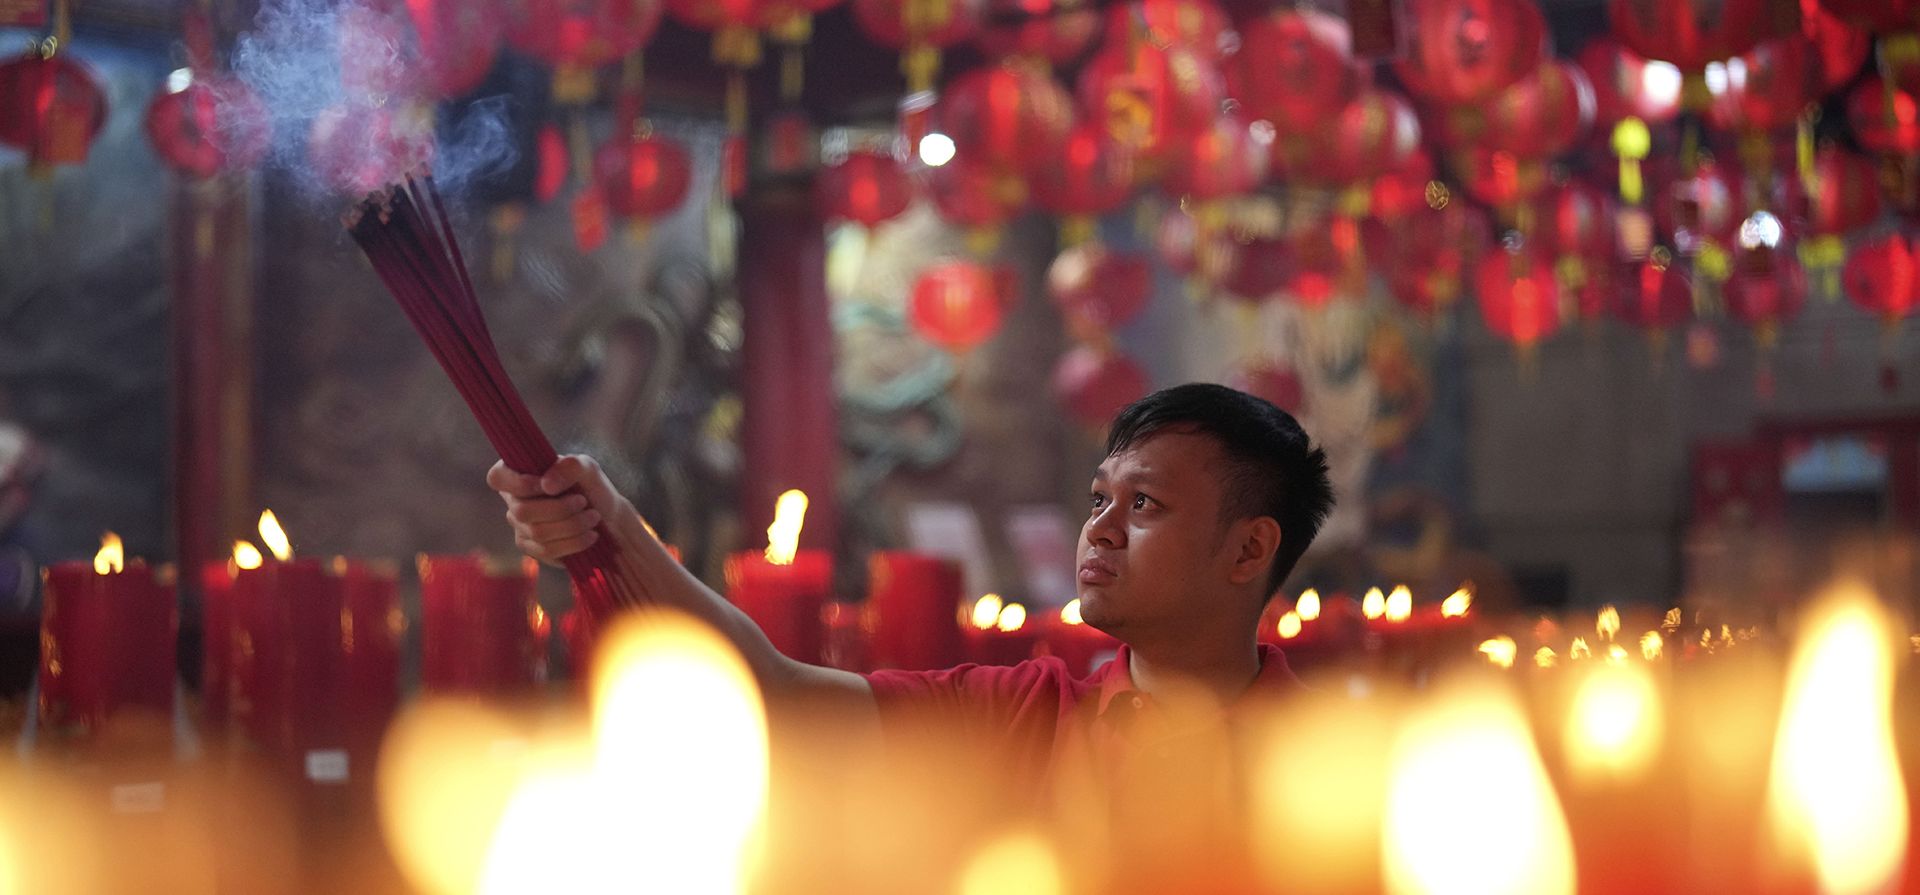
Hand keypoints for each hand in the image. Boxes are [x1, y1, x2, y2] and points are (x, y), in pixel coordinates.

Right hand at [488, 454, 621, 563]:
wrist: (607, 517)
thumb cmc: (590, 487)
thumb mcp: (586, 468)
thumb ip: (568, 467)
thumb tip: (546, 485)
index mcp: (519, 474)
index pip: (497, 477)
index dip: (518, 484)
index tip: (547, 486)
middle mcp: (514, 501)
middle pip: (522, 511)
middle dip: (560, 508)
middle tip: (584, 502)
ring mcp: (520, 527)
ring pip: (538, 532)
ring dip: (572, 525)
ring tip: (593, 517)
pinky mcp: (533, 549)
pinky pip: (547, 550)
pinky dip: (574, 542)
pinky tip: (590, 535)